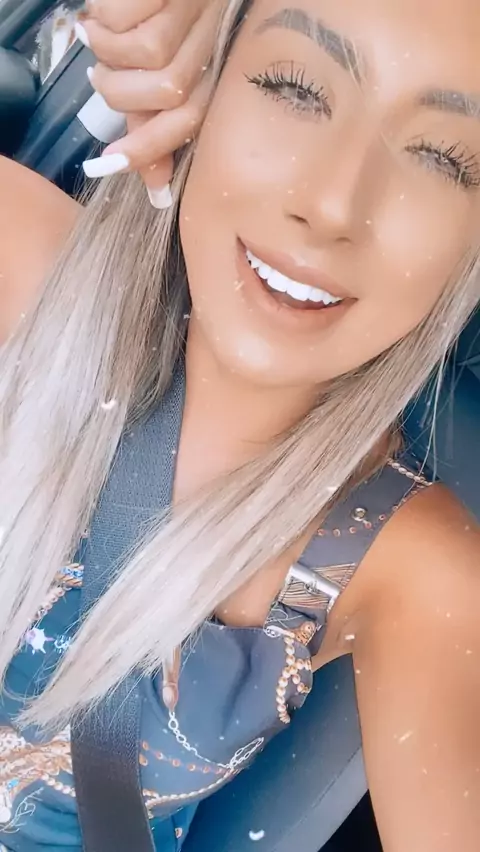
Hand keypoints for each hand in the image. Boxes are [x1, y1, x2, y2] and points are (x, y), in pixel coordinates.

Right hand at [76, 0, 220, 206]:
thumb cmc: (164, 18)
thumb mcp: (164, 70)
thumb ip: (154, 121)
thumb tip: (152, 185)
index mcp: (215, 71)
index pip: (190, 120)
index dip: (150, 148)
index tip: (111, 165)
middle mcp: (213, 42)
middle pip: (169, 91)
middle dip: (122, 95)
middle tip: (100, 80)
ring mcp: (196, 8)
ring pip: (148, 55)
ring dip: (110, 54)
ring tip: (99, 40)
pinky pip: (126, 17)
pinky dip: (103, 20)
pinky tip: (103, 13)